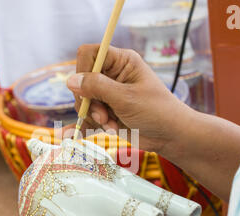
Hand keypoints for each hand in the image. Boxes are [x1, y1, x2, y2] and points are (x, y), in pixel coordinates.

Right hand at [66, 44, 193, 153]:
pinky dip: (88, 125)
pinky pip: (87, 115)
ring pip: (83, 101)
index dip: (83, 70)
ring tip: (111, 125)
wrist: (170, 136)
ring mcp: (108, 94)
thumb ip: (97, 87)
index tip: (87, 90)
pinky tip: (84, 133)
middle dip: (89, 102)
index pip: (89, 54)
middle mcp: (112, 75)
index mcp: (121, 62)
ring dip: (93, 116)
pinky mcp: (106, 111)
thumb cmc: (156, 112)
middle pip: (82, 80)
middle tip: (103, 116)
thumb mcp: (126, 98)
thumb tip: (70, 80)